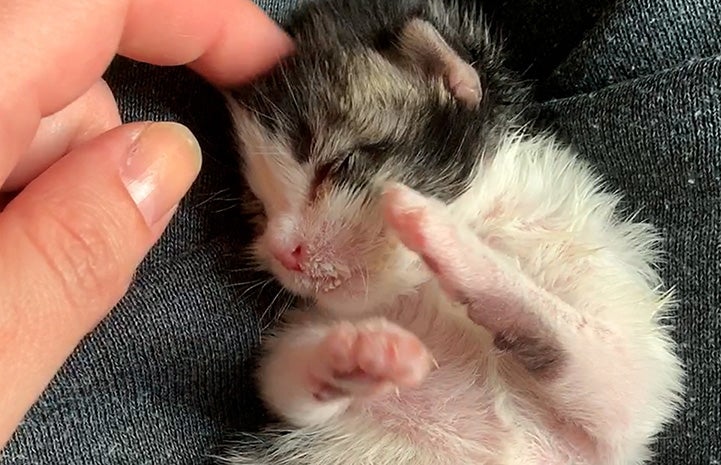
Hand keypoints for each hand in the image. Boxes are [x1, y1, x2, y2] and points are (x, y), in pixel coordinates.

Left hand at [0, 0, 292, 447]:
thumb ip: (67, 259)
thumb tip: (160, 160)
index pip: (91, 0)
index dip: (202, 20)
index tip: (273, 71)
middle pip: (58, 66)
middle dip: (113, 145)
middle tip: (111, 247)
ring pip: (22, 112)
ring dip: (57, 184)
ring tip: (19, 283)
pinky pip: (3, 147)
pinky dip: (25, 193)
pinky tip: (0, 261)